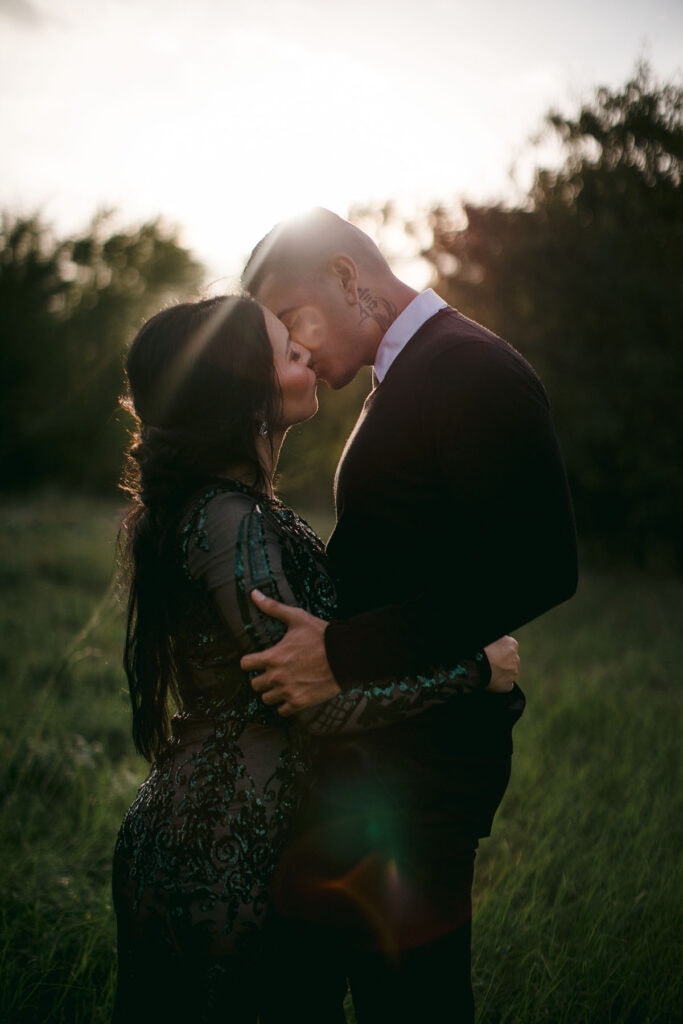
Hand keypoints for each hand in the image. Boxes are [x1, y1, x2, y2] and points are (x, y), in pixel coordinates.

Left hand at [239, 590, 341, 715]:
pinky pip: (282, 711)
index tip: (258, 661)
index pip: (245, 665)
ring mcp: (288, 691)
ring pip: (266, 699)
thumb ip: (272, 608)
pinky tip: (293, 694)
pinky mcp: (300, 703)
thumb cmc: (321, 636)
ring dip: (272, 692)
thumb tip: (254, 594)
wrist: (345, 655)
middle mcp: (276, 677)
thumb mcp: (296, 618)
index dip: (251, 662)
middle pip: (255, 685)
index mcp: (272, 657)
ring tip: (283, 684)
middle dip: (262, 678)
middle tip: (274, 672)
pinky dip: (285, 705)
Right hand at [483, 635, 518, 692]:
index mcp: (512, 644)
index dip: (500, 649)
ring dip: (502, 671)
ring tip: (489, 671)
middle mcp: (516, 658)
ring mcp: (513, 673)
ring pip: (509, 672)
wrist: (476, 667)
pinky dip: (501, 683)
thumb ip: (499, 639)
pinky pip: (506, 684)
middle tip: (491, 662)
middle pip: (511, 659)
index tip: (493, 652)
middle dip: (503, 661)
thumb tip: (500, 639)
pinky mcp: (509, 685)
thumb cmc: (481, 650)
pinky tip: (492, 679)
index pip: (509, 646)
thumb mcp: (491, 638)